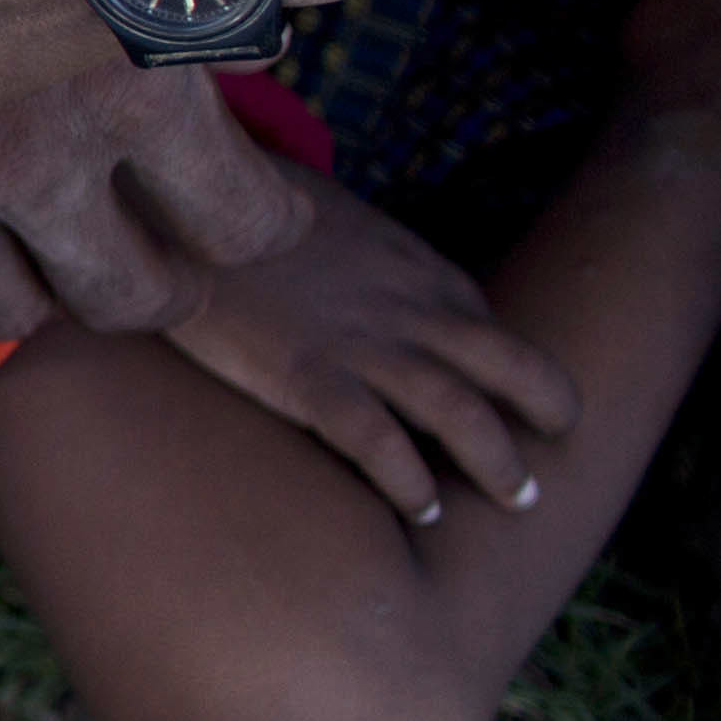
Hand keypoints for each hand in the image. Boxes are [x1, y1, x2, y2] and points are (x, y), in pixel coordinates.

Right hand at [0, 65, 316, 337]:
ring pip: (0, 310)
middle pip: (128, 295)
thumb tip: (256, 20)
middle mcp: (28, 155)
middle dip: (156, 283)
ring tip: (39, 251)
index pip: (241, 223)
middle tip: (162, 256)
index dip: (264, 222)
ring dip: (32, 291)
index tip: (262, 211)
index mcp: (127, 84)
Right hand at [159, 166, 571, 526]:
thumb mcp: (327, 218)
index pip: (487, 328)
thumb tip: (365, 283)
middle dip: (550, 412)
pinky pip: (380, 443)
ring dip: (500, 463)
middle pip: (511, 366)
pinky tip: (423, 512)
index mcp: (411, 267)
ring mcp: (360, 343)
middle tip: (554, 457)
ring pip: (462, 413)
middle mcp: (404, 306)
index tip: (508, 409)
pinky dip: (410, 482)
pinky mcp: (305, 376)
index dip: (509, 376)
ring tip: (518, 499)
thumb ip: (362, 258)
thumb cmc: (236, 213)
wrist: (167, 208)